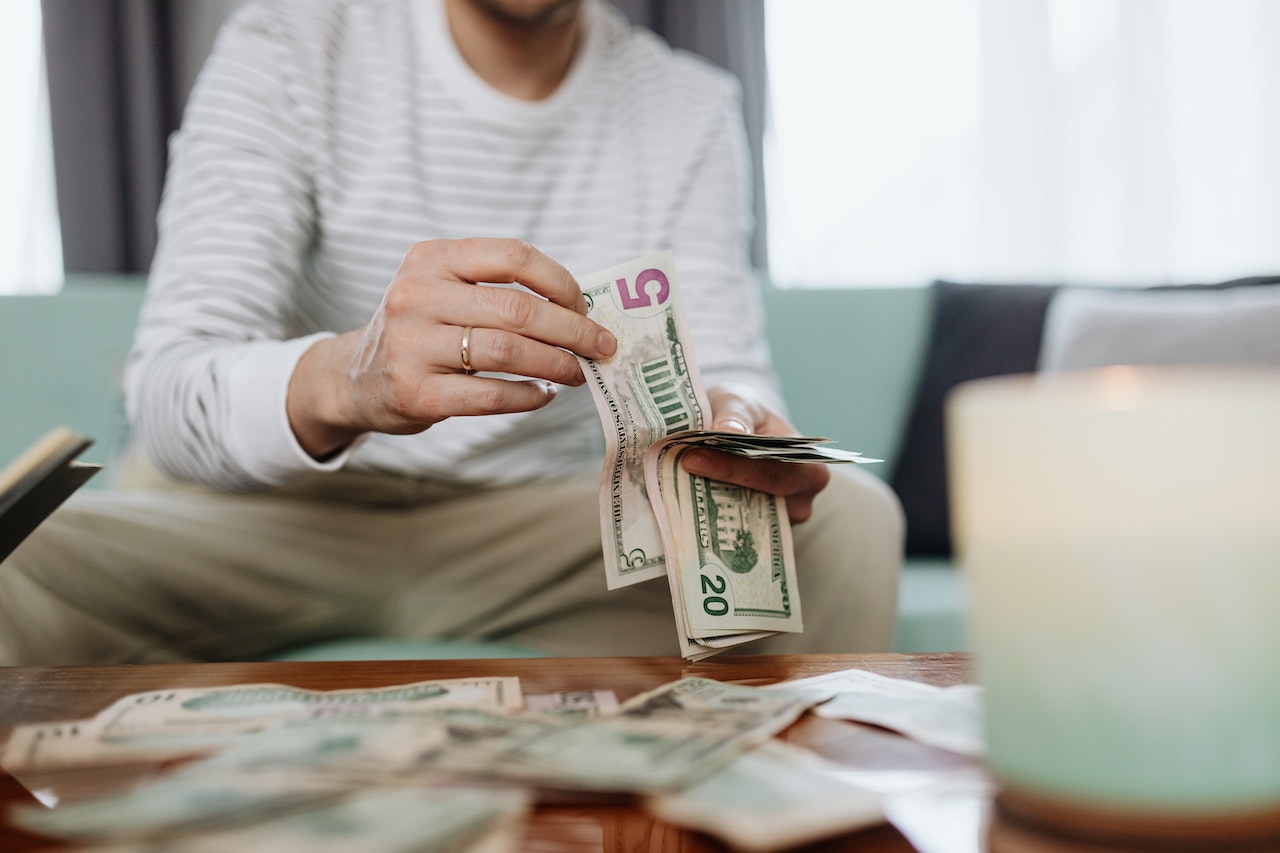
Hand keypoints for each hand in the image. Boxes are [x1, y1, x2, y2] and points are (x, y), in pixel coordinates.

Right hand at [287, 238, 616, 457]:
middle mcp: (417, 295)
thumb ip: (497, 290)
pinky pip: (490, 395)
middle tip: (602, 346)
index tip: (585, 305)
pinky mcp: (417, 393)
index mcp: (430, 258)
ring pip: (508, 352)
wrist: (355, 379)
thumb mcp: (442, 289)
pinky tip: (544, 395)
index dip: (560, 281)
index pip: (512, 255)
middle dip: (573, 330)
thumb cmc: (421, 331)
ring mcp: (413, 345)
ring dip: (557, 365)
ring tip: (578, 372)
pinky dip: (528, 397)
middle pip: (517, 309)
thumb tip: (581, 311)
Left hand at [679, 383, 830, 523]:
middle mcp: (800, 498)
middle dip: (716, 488)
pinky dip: (708, 513)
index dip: (733, 468)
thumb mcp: (739, 401)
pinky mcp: (754, 530)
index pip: (772, 472)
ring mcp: (779, 519)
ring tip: (673, 487)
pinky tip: (682, 500)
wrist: (733, 425)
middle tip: (676, 473)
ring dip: (709, 505)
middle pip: (758, 501)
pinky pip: (732, 528)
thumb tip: (726, 429)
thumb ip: (735, 414)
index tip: (693, 459)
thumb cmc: (742, 412)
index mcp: (808, 464)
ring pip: (742, 519)